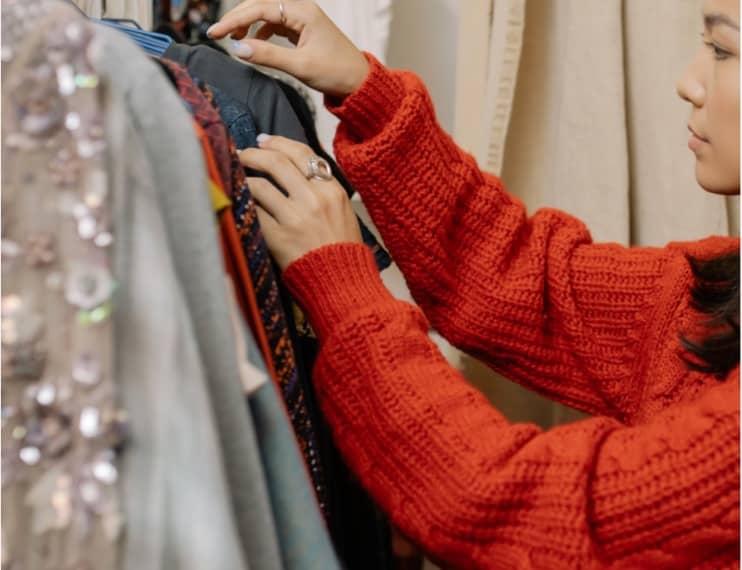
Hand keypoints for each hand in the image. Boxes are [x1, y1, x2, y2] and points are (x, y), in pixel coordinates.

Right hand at [207, 1, 369, 96]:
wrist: (359, 83)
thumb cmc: (336, 73)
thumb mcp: (300, 66)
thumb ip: (268, 56)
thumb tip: (237, 48)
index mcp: (303, 12)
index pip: (260, 9)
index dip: (235, 20)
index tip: (215, 33)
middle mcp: (302, 10)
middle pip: (261, 6)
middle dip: (237, 19)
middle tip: (217, 34)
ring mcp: (302, 20)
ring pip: (267, 15)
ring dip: (248, 24)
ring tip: (233, 40)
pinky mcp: (303, 31)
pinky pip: (276, 25)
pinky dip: (261, 33)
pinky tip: (254, 44)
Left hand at [238, 135, 362, 269]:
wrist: (342, 283)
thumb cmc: (342, 252)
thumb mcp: (343, 213)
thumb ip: (322, 191)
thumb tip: (294, 173)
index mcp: (332, 190)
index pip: (303, 154)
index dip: (279, 143)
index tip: (264, 141)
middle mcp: (314, 199)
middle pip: (277, 162)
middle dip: (254, 154)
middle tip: (242, 154)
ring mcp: (295, 217)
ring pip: (259, 185)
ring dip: (244, 179)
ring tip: (237, 179)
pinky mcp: (278, 237)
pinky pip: (253, 212)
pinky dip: (244, 204)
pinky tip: (239, 202)